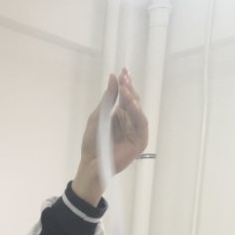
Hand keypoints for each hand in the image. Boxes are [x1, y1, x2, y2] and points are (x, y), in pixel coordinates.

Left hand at [73, 68, 147, 204]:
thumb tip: (113, 77)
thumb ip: (107, 99)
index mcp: (119, 115)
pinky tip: (132, 104)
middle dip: (129, 89)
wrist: (92, 162)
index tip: (123, 71)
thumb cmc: (92, 142)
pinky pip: (141, 124)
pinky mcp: (139, 141)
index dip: (125, 84)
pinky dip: (138, 113)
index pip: (125, 96)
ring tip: (126, 90)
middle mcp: (129, 121)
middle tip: (124, 78)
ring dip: (132, 99)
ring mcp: (135, 131)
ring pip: (137, 111)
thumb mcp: (98, 116)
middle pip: (133, 101)